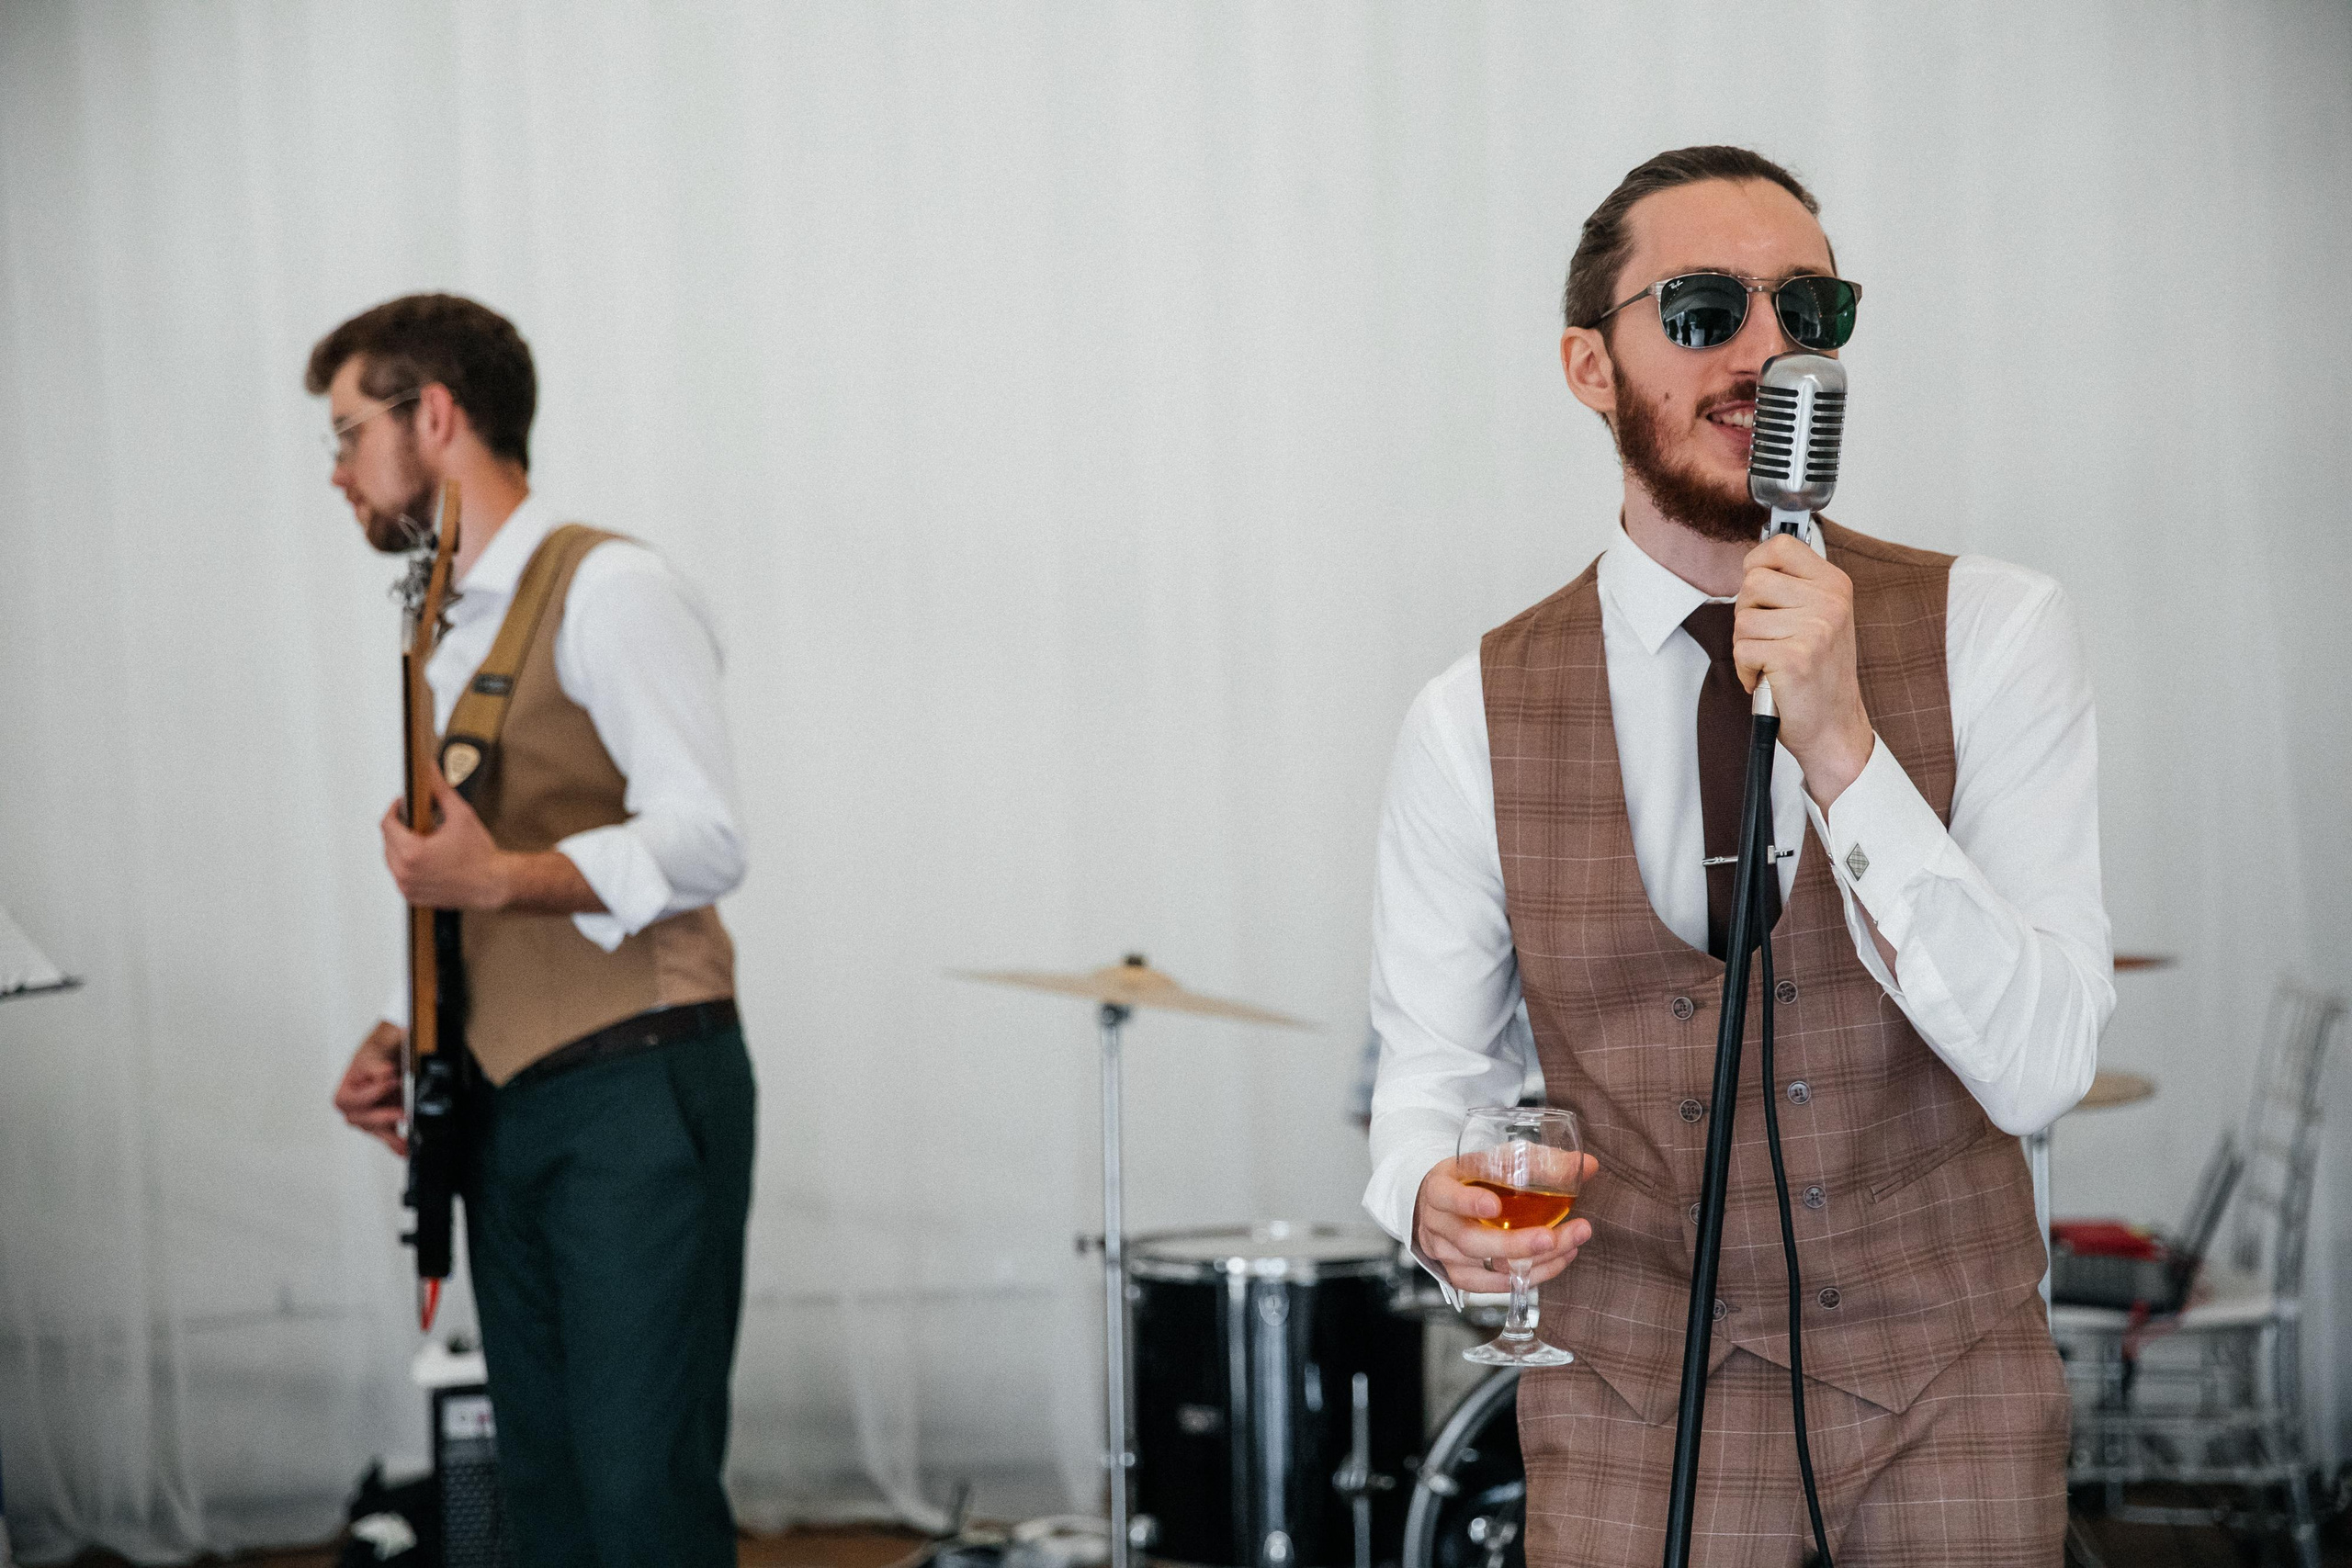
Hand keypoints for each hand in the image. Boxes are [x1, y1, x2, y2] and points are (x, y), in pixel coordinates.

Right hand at [334, 1021, 407, 1155]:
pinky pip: (388, 1136)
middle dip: (382, 1117)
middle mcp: (355, 1108)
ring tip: (406, 1143)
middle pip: (362, 1120)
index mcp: (346, 1091)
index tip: (391, 1082)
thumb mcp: (376, 1049)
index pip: (353, 1101)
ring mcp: (371, 1116)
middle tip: (402, 1112)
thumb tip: (385, 1074)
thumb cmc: (378, 1051)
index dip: (372, 1094)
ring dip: (391, 1136)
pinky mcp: (386, 1121)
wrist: (393, 1052)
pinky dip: (396, 1143)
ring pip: (377, 1131)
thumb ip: (378, 1063)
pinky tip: (406, 1150)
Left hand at [381, 771, 512, 910]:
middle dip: (398, 827)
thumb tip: (430, 770)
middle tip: (416, 820)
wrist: (493, 884)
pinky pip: (399, 875)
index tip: (403, 804)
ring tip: (421, 837)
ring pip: (391, 859)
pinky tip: (424, 856)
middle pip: (387, 841)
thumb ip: (441, 790)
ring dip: (400, 846)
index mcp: (412, 852)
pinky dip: (406, 864)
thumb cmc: (480, 856)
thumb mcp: (461, 815)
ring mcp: (407, 887)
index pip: (387, 825)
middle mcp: (405, 873)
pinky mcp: (412, 896)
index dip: (394, 810)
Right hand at [1412, 1153, 1597, 1293]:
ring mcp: (1448, 1256)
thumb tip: (1588, 1165)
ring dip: (1535, 1261)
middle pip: (1471, 1242)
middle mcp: (1438, 1226)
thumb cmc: (1472, 1179)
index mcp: (1439, 1190)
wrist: (1443, 1206)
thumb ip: (1537, 1161)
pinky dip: (1532, 1275)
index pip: (1446, 1196)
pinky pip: (1497, 1286)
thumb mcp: (1493, 1160)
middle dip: (1515, 1243)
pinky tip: (1560, 1259)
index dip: (1467, 1202)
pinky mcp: (1462, 1277)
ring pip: (1490, 1268)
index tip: (1494, 1204)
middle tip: (1550, 1238)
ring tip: (1570, 1244)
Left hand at [1734, 533, 1875, 806]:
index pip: (1780, 546)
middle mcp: (1829, 603)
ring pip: (1742, 619)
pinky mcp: (1794, 658)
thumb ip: (1793, 587)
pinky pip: (1742, 650)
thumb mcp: (1820, 617)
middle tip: (1768, 639)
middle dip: (1747, 614)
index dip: (1756, 565)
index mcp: (1835, 585)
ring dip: (1746, 646)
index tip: (1760, 590)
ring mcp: (1814, 629)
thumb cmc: (1819, 673)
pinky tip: (1768, 678)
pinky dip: (1746, 670)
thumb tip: (1752, 564)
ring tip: (1772, 662)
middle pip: (1752, 583)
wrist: (1834, 725)